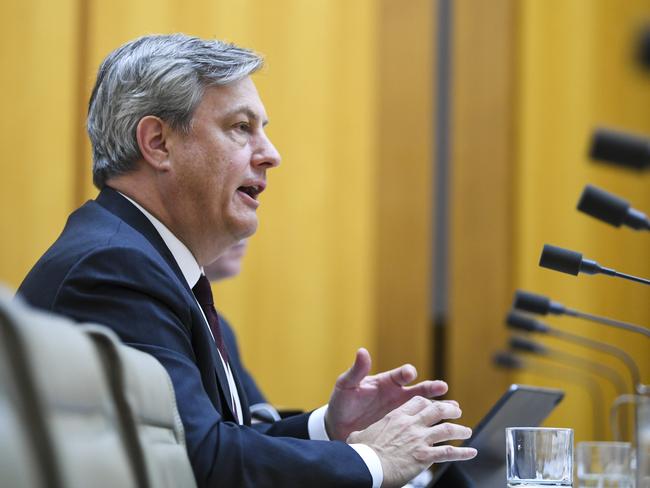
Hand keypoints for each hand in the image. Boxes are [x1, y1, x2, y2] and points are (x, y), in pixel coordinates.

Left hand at [325, 348, 447, 440]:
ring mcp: (401, 411)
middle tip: (442, 387)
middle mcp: (397, 394)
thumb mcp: (347, 385)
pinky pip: (420, 424)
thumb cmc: (342, 402)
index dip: (405, 373)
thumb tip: (362, 351)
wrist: (339, 426)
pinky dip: (433, 425)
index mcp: (386, 382)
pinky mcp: (402, 426)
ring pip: (424, 407)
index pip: (399, 375)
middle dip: (430, 388)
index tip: (410, 373)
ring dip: (439, 406)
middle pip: (418, 389)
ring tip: (454, 408)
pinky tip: (446, 427)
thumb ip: (356, 371)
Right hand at [347, 396, 476, 487]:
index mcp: (397, 416)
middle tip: (457, 411)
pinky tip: (471, 453)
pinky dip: (463, 453)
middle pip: (437, 410)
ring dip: (460, 430)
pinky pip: (449, 453)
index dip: (429, 401)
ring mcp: (419, 439)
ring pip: (447, 429)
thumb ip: (366, 432)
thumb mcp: (360, 434)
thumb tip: (357, 436)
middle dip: (450, 409)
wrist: (367, 465)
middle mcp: (411, 424)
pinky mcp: (425, 456)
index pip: (418, 402)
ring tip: (467, 431)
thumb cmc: (361, 452)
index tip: (435, 403)